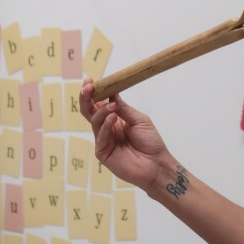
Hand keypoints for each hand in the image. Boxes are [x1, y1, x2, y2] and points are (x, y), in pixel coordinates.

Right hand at [79, 78, 168, 193]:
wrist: (157, 164)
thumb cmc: (151, 142)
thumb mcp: (138, 119)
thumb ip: (123, 108)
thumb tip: (111, 92)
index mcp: (115, 118)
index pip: (99, 103)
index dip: (93, 92)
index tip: (89, 80)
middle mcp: (107, 128)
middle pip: (89, 111)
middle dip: (86, 98)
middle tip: (88, 87)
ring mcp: (104, 140)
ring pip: (94, 121)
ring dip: (101, 111)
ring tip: (112, 106)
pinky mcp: (103, 152)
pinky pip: (100, 136)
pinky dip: (106, 125)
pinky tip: (113, 118)